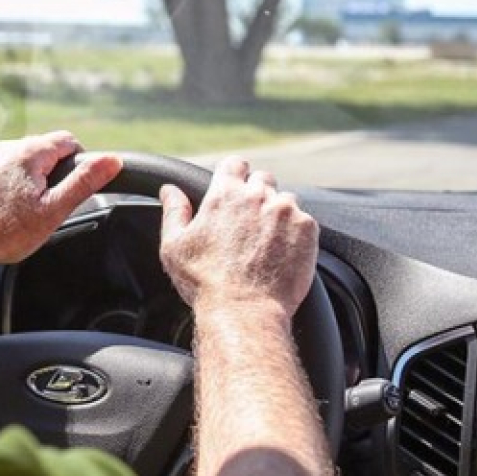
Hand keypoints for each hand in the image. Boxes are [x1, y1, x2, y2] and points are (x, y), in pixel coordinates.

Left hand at [0, 131, 121, 267]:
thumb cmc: (4, 233)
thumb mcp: (53, 211)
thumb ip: (83, 182)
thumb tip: (111, 160)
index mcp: (29, 153)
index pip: (67, 141)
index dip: (76, 162)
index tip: (68, 186)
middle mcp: (4, 147)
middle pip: (39, 151)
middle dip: (45, 173)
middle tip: (41, 205)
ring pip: (13, 160)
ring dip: (19, 177)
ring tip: (14, 210)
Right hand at [159, 157, 318, 319]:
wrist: (244, 311)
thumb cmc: (205, 282)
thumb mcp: (175, 246)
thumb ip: (174, 211)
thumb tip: (169, 190)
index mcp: (225, 194)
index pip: (234, 164)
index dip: (234, 175)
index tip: (234, 189)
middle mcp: (258, 195)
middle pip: (263, 179)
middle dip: (257, 194)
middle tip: (249, 223)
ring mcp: (286, 211)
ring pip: (285, 201)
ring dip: (277, 214)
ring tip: (266, 244)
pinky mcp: (307, 229)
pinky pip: (304, 221)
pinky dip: (295, 234)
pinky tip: (281, 254)